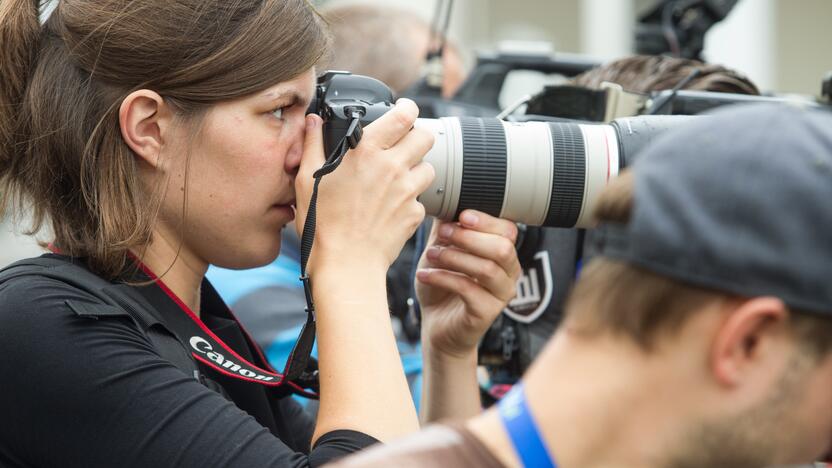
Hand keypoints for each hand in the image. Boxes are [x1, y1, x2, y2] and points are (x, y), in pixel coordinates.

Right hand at [295, 99, 435, 273]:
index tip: (405, 110)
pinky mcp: (415, 213)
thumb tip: (313, 122)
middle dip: (417, 137)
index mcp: (366, 151)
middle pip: (425, 136)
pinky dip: (411, 201)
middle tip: (404, 145)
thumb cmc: (322, 224)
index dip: (408, 108)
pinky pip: (421, 199)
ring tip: (398, 179)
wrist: (345, 264)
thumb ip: (313, 144)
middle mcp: (392, 166)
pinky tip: (392, 208)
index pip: (404, 115)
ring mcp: (407, 190)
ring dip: (417, 169)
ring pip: (428, 167)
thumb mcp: (307, 179)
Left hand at [416, 210, 521, 358]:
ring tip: (430, 255)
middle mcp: (509, 273)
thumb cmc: (442, 285)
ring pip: (487, 269)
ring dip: (454, 257)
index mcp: (503, 253)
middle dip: (469, 237)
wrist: (436, 326)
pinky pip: (468, 290)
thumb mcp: (442, 249)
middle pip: (503, 247)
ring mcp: (501, 296)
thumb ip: (447, 226)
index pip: (508, 229)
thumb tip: (443, 195)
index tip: (461, 214)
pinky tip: (425, 275)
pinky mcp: (486, 314)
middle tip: (442, 234)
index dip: (486, 220)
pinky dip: (443, 278)